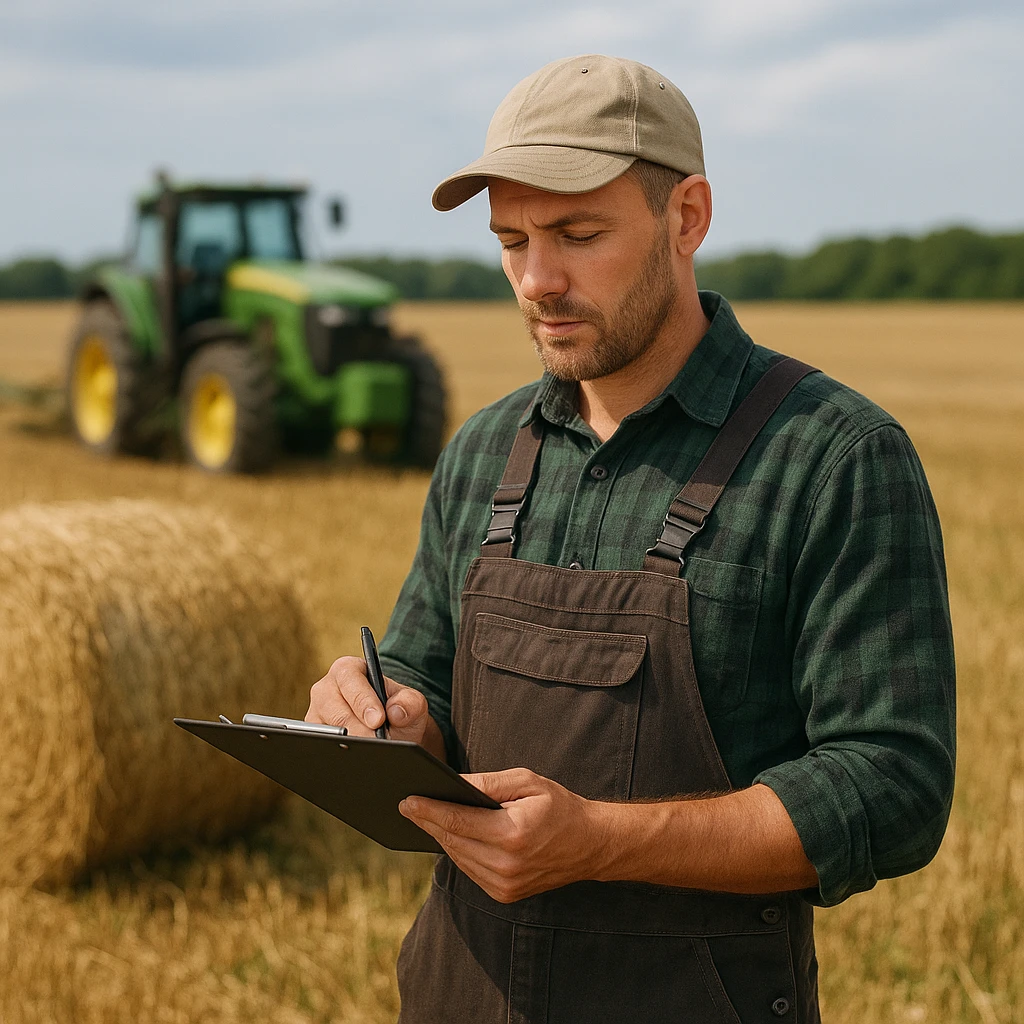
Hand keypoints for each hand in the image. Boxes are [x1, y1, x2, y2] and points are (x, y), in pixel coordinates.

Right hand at [306, 656, 443, 756]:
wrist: (394, 734)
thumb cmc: (398, 711)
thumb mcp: (411, 703)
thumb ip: (410, 702)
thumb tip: (395, 712)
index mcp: (348, 670)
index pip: (350, 681)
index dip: (363, 701)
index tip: (378, 720)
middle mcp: (326, 689)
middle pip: (335, 711)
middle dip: (357, 730)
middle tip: (376, 745)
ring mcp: (316, 715)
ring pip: (325, 733)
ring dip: (348, 746)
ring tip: (369, 756)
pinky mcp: (313, 738)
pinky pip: (320, 749)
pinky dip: (338, 757)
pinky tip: (355, 764)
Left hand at [399, 768, 599, 902]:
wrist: (590, 844)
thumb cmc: (559, 806)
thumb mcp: (527, 782)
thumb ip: (488, 783)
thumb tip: (452, 782)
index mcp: (512, 834)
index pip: (458, 822)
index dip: (429, 810)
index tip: (407, 800)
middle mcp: (506, 865)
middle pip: (453, 841)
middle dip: (428, 821)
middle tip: (406, 805)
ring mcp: (505, 885)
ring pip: (458, 858)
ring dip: (440, 838)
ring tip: (423, 817)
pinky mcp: (504, 894)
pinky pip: (470, 870)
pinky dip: (459, 852)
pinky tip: (449, 835)